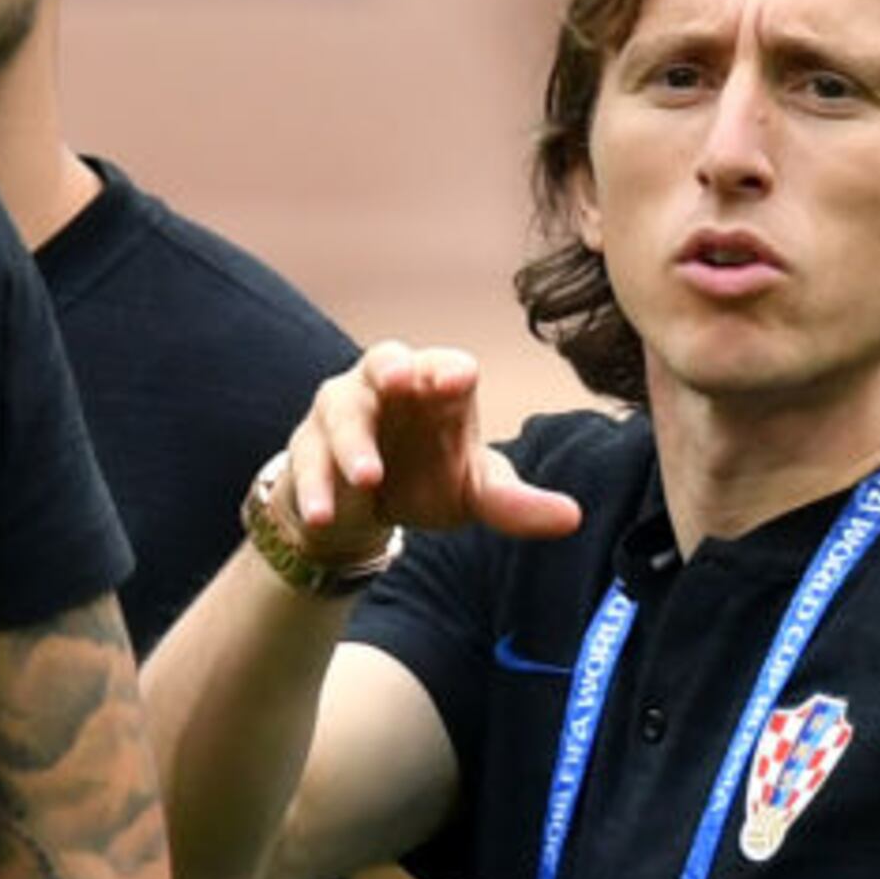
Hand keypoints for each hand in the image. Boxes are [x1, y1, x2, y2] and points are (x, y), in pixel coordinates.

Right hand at [273, 340, 581, 566]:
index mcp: (435, 386)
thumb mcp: (473, 493)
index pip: (444, 365)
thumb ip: (515, 504)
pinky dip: (314, 487)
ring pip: (341, 410)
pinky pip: (307, 459)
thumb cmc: (427, 479)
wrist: (363, 510)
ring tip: (367, 479)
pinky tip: (324, 516)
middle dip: (392, 369)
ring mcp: (342, 410)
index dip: (450, 370)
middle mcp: (386, 387)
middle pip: (384, 360)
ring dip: (352, 442)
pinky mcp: (307, 445)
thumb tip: (572, 518)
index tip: (458, 381)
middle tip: (401, 382)